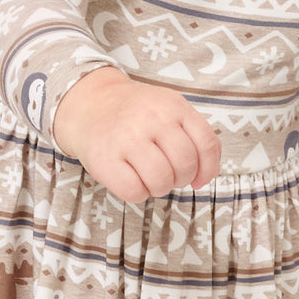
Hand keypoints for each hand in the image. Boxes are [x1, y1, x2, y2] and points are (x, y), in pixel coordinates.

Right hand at [53, 67, 221, 203]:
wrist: (91, 104)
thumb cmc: (136, 114)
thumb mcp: (169, 109)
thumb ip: (194, 135)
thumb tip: (203, 177)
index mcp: (173, 105)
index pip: (207, 145)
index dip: (208, 169)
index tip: (198, 179)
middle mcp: (152, 119)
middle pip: (185, 165)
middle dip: (180, 178)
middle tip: (167, 173)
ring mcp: (127, 138)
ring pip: (161, 181)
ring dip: (159, 187)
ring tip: (149, 176)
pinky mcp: (104, 159)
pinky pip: (135, 191)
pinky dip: (138, 193)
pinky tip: (132, 179)